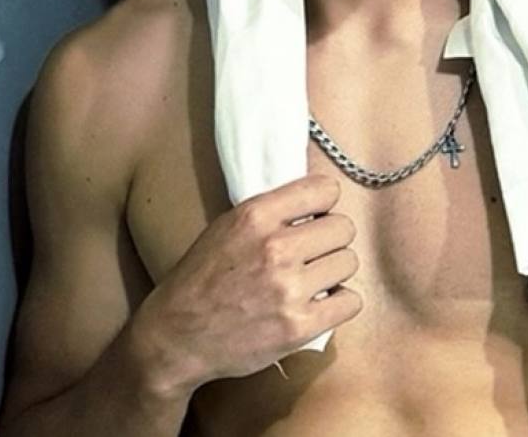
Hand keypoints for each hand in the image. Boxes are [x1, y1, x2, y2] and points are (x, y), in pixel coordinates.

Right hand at [131, 173, 361, 389]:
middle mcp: (275, 248)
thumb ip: (270, 213)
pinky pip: (351, 302)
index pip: (324, 190)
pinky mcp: (299, 326)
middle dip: (331, 240)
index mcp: (255, 216)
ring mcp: (289, 289)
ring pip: (349, 263)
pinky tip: (320, 303)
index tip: (316, 217)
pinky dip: (340, 303)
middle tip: (314, 253)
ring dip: (335, 271)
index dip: (324, 204)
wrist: (177, 336)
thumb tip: (317, 202)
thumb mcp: (226, 227)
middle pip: (343, 228)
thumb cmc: (201, 280)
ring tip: (313, 280)